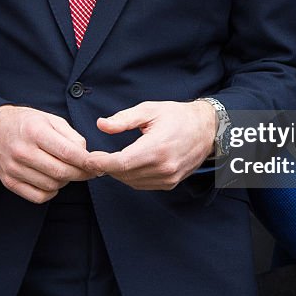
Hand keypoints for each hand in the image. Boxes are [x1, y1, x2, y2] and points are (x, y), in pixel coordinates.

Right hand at [0, 104, 95, 203]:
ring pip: (52, 185)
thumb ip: (71, 136)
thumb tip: (85, 154)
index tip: (98, 164)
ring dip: (66, 181)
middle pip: (62, 172)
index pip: (68, 153)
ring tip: (67, 170)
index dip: (87, 161)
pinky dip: (51, 192)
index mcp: (36, 132)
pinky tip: (52, 180)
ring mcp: (14, 168)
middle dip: (81, 174)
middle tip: (90, 171)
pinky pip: (38, 197)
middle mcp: (23, 151)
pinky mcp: (9, 182)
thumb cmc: (26, 123)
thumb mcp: (50, 119)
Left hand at [86, 99, 215, 189]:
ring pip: (131, 181)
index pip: (120, 163)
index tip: (88, 159)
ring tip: (109, 160)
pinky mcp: (170, 183)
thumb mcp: (149, 110)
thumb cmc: (177, 116)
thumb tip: (101, 125)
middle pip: (123, 174)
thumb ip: (124, 119)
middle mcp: (163, 167)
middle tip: (94, 157)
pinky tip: (127, 165)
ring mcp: (168, 178)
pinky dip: (130, 177)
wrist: (207, 129)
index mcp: (156, 148)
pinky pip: (142, 184)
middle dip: (105, 167)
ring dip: (117, 173)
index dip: (100, 163)